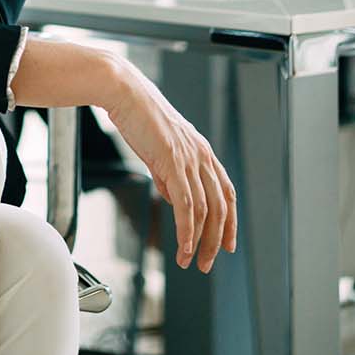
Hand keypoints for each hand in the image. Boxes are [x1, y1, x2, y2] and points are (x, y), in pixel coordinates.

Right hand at [103, 62, 237, 272]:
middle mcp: (202, 155)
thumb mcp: (161, 148)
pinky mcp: (173, 163)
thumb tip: (173, 197)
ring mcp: (189, 159)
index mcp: (202, 151)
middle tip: (207, 262)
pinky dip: (187, 232)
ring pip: (205, 211)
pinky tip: (183, 247)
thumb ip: (170, 173)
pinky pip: (186, 206)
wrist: (124, 92)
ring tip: (190, 261)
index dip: (230, 220)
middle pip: (220, 207)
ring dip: (200, 242)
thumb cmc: (138, 116)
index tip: (228, 243)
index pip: (226, 192)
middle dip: (217, 240)